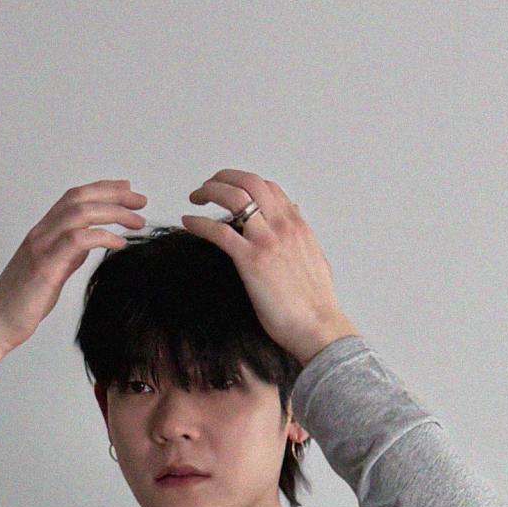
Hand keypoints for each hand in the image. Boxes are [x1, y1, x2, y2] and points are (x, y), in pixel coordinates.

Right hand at [0, 180, 147, 366]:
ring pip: (79, 213)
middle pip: (79, 198)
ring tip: (137, 222)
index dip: (102, 189)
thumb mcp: (51, 273)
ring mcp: (41, 247)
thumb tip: (87, 244)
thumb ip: (68, 255)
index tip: (127, 191)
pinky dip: (103, 237)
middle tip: (141, 201)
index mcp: (42, 233)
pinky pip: (78, 240)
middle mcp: (40, 233)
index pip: (73, 198)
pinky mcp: (45, 266)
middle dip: (113, 194)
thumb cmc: (20, 305)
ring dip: (113, 213)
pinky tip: (120, 243)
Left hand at [177, 172, 356, 364]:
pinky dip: (200, 223)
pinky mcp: (252, 261)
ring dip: (210, 191)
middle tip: (206, 189)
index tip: (228, 189)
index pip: (268, 187)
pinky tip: (188, 222)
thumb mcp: (316, 258)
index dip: (244, 182)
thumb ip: (303, 234)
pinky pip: (219, 231)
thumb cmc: (317, 304)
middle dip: (223, 178)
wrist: (319, 328)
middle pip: (249, 182)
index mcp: (297, 225)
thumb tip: (298, 214)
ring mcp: (267, 241)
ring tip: (195, 199)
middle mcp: (282, 226)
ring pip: (233, 197)